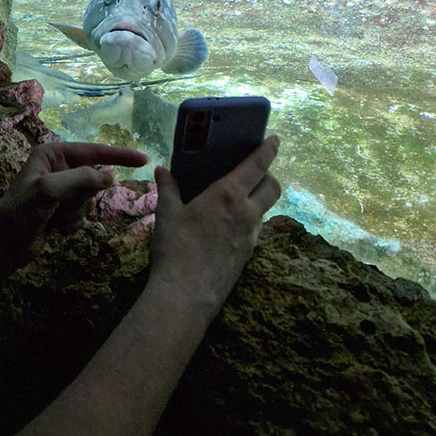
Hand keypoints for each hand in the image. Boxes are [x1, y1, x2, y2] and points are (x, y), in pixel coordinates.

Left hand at [0, 142, 147, 267]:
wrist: (3, 245)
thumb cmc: (20, 212)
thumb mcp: (49, 190)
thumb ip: (81, 179)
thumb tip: (110, 177)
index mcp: (53, 153)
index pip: (94, 151)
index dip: (120, 155)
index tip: (144, 160)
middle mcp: (59, 168)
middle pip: (94, 178)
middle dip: (82, 196)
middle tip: (61, 206)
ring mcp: (62, 189)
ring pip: (90, 199)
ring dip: (75, 213)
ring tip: (53, 219)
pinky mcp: (63, 209)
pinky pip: (84, 214)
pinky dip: (73, 224)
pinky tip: (55, 229)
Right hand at [149, 135, 280, 317]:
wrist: (186, 296)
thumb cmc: (175, 248)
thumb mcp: (166, 215)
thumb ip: (168, 189)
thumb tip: (162, 170)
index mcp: (228, 195)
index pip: (257, 165)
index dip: (268, 149)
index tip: (274, 139)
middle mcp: (246, 213)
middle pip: (272, 187)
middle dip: (269, 175)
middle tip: (256, 172)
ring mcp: (250, 236)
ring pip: (265, 210)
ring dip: (259, 200)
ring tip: (239, 199)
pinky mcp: (248, 256)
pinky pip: (254, 230)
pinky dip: (248, 221)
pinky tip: (228, 226)